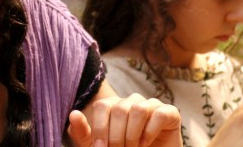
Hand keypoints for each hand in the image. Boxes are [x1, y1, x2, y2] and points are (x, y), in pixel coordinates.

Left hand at [67, 93, 181, 146]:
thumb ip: (83, 133)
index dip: (99, 129)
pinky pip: (159, 113)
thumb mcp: (98, 146)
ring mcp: (151, 104)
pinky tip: (146, 143)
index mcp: (113, 105)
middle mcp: (131, 101)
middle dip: (116, 137)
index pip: (101, 107)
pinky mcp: (170, 113)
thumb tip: (73, 114)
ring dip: (132, 134)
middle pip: (118, 109)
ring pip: (137, 109)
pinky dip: (150, 131)